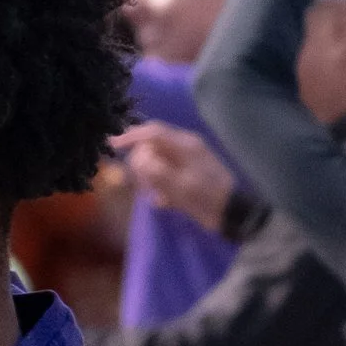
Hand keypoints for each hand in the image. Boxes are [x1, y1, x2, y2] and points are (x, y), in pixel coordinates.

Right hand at [112, 120, 238, 232]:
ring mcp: (187, 160)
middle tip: (141, 185)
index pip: (152, 132)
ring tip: (154, 195)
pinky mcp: (188, 174)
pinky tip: (163, 202)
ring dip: (150, 178)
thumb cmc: (207, 198)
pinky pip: (165, 174)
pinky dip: (161, 185)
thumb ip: (156, 171)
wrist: (232, 214)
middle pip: (151, 147)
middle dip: (141, 164)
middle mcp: (185, 147)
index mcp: (184, 145)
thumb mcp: (180, 186)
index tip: (112, 146)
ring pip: (157, 161)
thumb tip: (138, 160)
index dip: (130, 136)